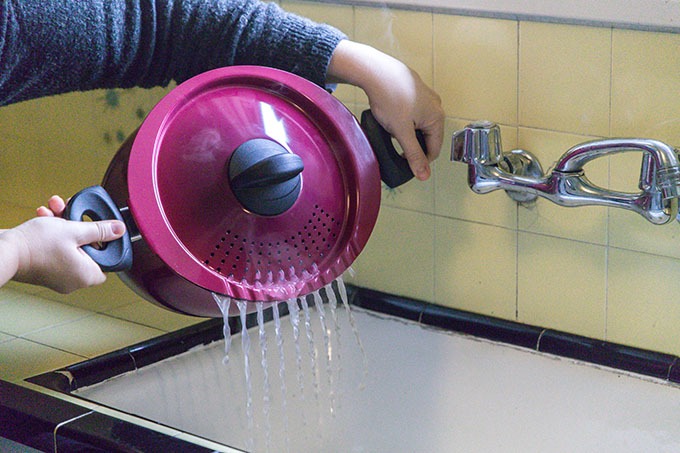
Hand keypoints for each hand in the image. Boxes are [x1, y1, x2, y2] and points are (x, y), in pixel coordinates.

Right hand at [0, 196, 125, 292]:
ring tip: (55, 208)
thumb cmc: (35, 246)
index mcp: (85, 275)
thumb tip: (119, 230)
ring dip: (63, 223)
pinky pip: (55, 249)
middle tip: (72, 210)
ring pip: (69, 245)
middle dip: (78, 224)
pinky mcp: (43, 268)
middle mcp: (73, 279)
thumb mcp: (73, 231)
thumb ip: (99, 230)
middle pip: (86, 248)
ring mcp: (57, 275)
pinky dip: (52, 232)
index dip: (105, 243)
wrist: (1, 251)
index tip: (100, 228)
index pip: (108, 261)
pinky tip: (44, 215)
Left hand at [327, 40, 443, 180]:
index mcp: (437, 117)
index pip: (434, 150)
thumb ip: (413, 155)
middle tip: (394, 142)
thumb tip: (424, 175)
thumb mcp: (402, 133)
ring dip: (406, 131)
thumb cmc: (390, 98)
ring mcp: (426, 96)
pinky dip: (402, 118)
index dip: (419, 160)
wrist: (376, 71)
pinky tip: (390, 115)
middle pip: (427, 136)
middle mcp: (436, 106)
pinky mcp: (414, 90)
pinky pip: (412, 112)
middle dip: (411, 143)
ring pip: (418, 124)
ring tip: (391, 127)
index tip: (404, 162)